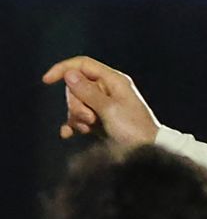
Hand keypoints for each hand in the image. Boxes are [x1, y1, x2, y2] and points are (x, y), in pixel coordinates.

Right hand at [41, 56, 160, 146]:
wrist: (147, 153)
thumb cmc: (134, 130)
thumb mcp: (109, 109)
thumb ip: (88, 91)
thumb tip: (70, 74)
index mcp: (114, 81)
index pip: (83, 64)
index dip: (64, 69)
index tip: (47, 81)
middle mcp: (108, 90)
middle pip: (76, 87)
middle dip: (76, 103)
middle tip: (90, 118)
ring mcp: (103, 106)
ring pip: (76, 104)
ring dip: (77, 116)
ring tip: (89, 127)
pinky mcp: (100, 121)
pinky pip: (79, 118)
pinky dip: (73, 125)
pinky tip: (67, 134)